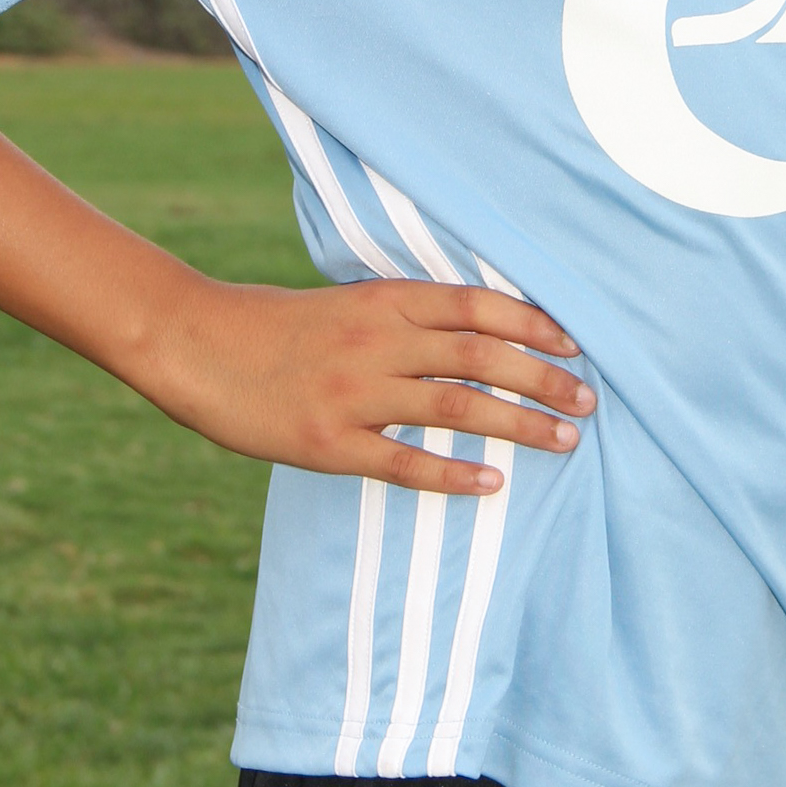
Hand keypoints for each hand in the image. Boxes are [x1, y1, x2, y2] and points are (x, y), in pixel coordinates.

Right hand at [145, 276, 593, 497]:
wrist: (196, 342)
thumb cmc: (276, 325)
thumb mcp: (346, 302)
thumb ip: (404, 314)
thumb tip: (473, 329)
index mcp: (383, 300)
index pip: (477, 307)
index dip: (532, 324)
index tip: (574, 343)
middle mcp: (377, 341)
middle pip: (480, 356)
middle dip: (543, 377)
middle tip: (589, 400)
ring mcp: (354, 393)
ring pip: (456, 406)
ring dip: (518, 423)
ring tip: (564, 440)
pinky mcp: (329, 443)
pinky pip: (404, 462)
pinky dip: (453, 475)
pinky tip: (492, 485)